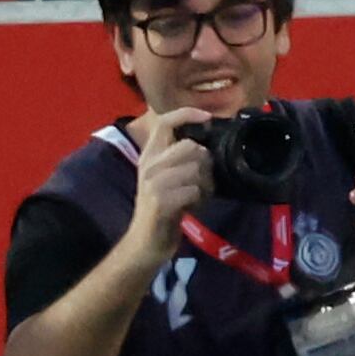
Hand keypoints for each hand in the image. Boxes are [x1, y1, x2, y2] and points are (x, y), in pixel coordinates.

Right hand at [123, 107, 211, 258]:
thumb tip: (207, 145)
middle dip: (205, 164)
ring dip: (205, 184)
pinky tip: (191, 208)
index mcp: (149, 155)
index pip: (164, 122)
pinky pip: (195, 190)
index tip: (208, 117)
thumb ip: (182, 158)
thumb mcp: (169, 177)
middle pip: (192, 147)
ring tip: (195, 197)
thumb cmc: (165, 207)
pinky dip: (200, 199)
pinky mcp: (160, 200)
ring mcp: (152, 182)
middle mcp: (148, 165)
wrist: (146, 241)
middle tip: (201, 182)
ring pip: (196, 168)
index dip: (187, 114)